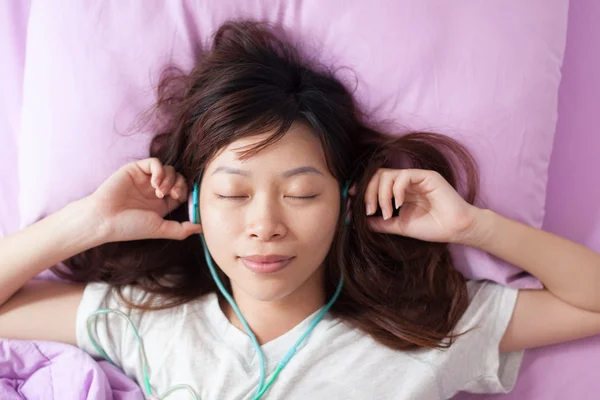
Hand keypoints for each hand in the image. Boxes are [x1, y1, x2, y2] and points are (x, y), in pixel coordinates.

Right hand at [88, 157, 202, 242]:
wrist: (104, 220)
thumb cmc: (129, 227)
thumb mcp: (160, 229)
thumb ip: (182, 229)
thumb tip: (203, 228)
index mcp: (162, 203)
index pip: (183, 191)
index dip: (186, 192)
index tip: (180, 199)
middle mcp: (155, 190)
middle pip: (179, 177)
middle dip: (180, 184)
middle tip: (173, 194)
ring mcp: (146, 179)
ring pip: (169, 169)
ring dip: (169, 179)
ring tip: (159, 192)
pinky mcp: (136, 169)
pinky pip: (154, 162)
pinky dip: (159, 170)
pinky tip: (154, 183)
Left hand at [356, 168, 479, 243]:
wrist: (455, 230)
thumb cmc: (431, 227)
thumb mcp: (399, 226)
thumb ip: (381, 222)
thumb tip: (360, 220)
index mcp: (399, 191)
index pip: (375, 182)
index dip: (362, 188)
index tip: (351, 201)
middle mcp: (405, 182)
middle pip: (377, 176)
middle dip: (368, 192)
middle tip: (369, 210)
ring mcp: (416, 177)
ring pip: (387, 174)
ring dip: (381, 194)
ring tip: (385, 211)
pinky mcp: (426, 176)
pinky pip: (403, 175)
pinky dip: (396, 190)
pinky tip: (398, 204)